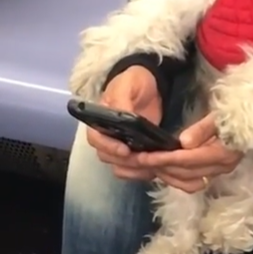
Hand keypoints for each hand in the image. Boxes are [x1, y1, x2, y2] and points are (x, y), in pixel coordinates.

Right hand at [86, 65, 162, 180]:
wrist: (151, 83)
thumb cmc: (134, 81)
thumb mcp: (127, 85)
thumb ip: (122, 101)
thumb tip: (121, 118)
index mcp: (98, 120)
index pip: (96, 139)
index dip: (109, 147)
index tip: (125, 151)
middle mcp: (105, 136)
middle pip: (107, 157)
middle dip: (126, 162)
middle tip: (145, 161)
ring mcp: (119, 144)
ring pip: (119, 166)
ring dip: (134, 170)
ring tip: (152, 167)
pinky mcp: (134, 150)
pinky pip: (132, 168)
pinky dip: (141, 172)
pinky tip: (155, 169)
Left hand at [134, 112, 242, 193]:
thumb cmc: (236, 113)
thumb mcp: (220, 115)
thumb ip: (203, 128)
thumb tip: (183, 142)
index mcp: (223, 153)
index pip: (189, 160)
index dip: (165, 159)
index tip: (144, 156)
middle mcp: (222, 167)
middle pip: (186, 173)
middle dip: (161, 168)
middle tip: (138, 161)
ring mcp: (220, 172)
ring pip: (188, 181)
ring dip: (167, 175)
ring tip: (148, 166)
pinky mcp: (217, 172)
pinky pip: (193, 181)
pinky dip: (176, 178)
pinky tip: (164, 169)